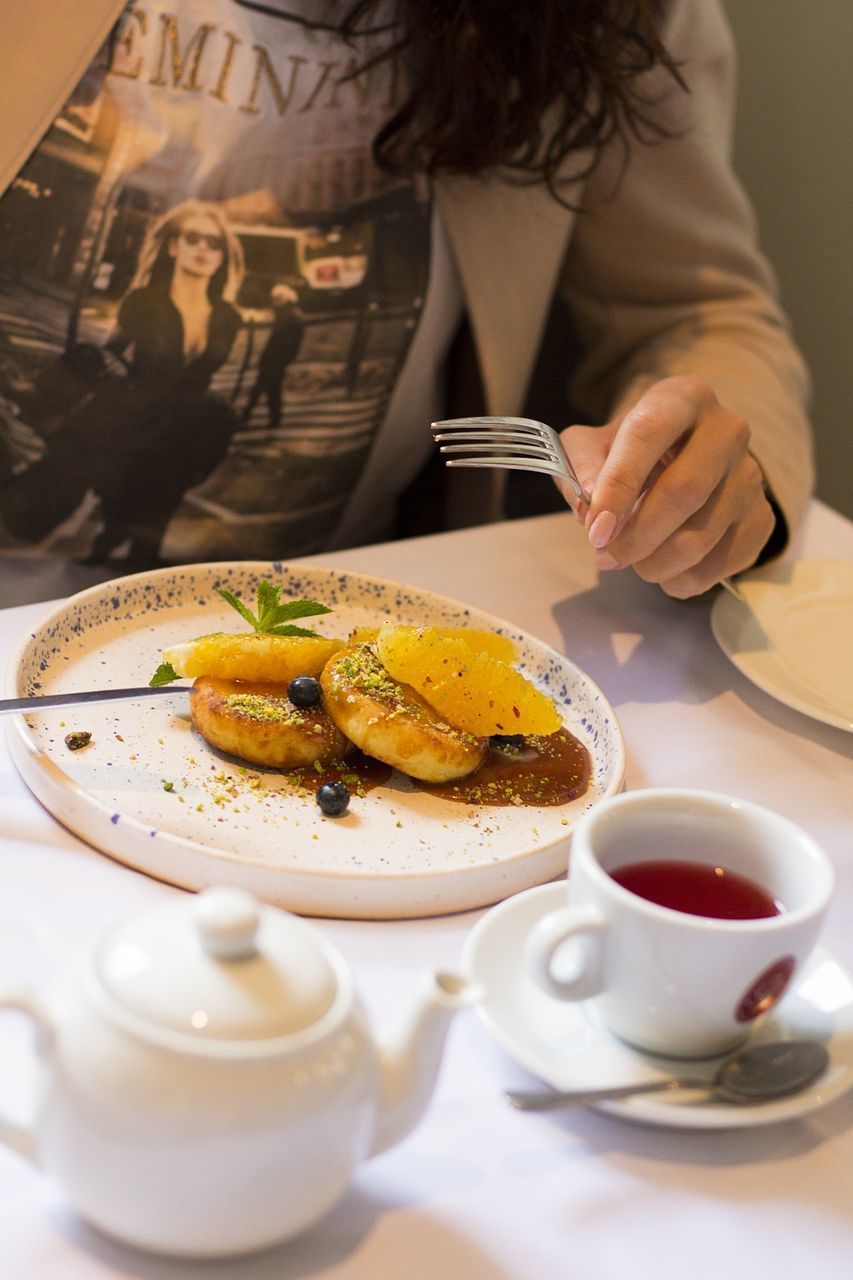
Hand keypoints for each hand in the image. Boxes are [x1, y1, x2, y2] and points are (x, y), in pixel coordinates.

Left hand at [559, 376, 775, 598]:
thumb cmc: (631, 454)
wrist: (682, 461)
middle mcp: (728, 431)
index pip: (648, 434)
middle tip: (606, 555)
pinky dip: (679, 580)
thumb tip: (590, 510)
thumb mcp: (593, 446)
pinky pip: (717, 567)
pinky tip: (662, 568)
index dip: (618, 487)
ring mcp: (751, 477)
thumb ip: (580, 468)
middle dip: (635, 537)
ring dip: (652, 565)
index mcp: (683, 398)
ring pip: (698, 540)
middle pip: (683, 492)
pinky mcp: (762, 519)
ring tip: (630, 559)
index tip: (595, 529)